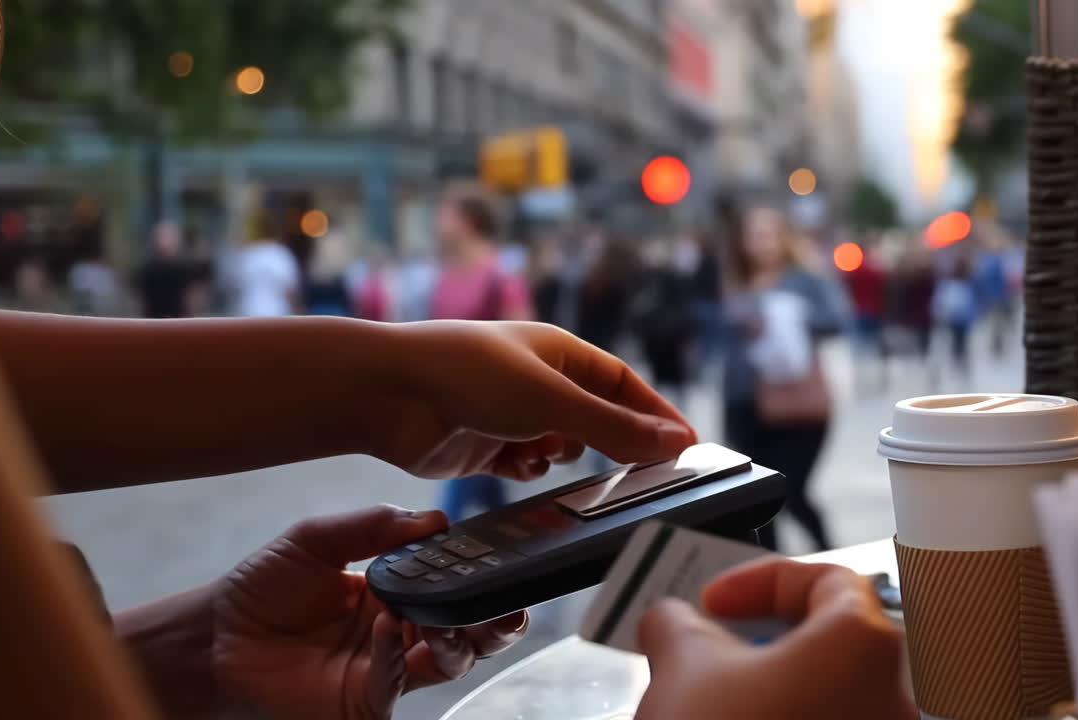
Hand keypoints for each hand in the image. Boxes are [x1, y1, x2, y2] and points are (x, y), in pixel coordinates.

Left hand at [212, 505, 525, 719]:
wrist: (214, 637)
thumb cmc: (263, 588)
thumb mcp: (316, 539)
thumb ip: (373, 525)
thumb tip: (435, 519)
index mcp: (399, 590)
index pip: (456, 584)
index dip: (481, 575)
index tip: (498, 556)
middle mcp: (402, 631)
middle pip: (471, 631)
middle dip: (498, 621)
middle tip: (508, 605)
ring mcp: (386, 669)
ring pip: (451, 661)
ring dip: (458, 638)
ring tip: (443, 615)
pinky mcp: (365, 701)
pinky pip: (397, 680)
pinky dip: (398, 651)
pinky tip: (387, 625)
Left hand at [371, 321, 695, 479]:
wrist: (388, 394)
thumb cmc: (467, 374)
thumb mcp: (553, 401)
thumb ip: (615, 428)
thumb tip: (677, 442)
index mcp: (559, 351)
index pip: (624, 383)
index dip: (656, 414)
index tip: (689, 445)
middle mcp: (538, 379)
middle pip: (595, 418)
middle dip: (609, 443)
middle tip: (638, 474)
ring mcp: (510, 413)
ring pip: (560, 446)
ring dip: (559, 455)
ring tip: (542, 451)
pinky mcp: (484, 445)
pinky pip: (524, 466)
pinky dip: (525, 469)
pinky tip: (513, 463)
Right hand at [635, 558, 915, 719]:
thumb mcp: (681, 668)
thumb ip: (676, 622)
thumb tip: (669, 619)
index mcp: (862, 646)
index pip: (826, 579)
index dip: (760, 581)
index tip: (713, 601)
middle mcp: (893, 698)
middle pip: (831, 642)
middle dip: (762, 638)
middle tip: (709, 645)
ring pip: (828, 695)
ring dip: (770, 687)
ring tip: (711, 699)